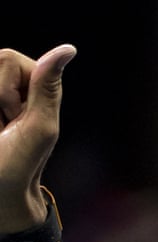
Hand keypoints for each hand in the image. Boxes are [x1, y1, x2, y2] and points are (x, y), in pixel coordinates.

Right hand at [0, 44, 73, 231]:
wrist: (0, 193)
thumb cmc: (21, 164)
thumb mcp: (39, 126)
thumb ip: (46, 87)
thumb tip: (68, 48)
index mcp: (29, 85)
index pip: (6, 57)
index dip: (6, 88)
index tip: (14, 118)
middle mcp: (7, 83)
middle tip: (3, 126)